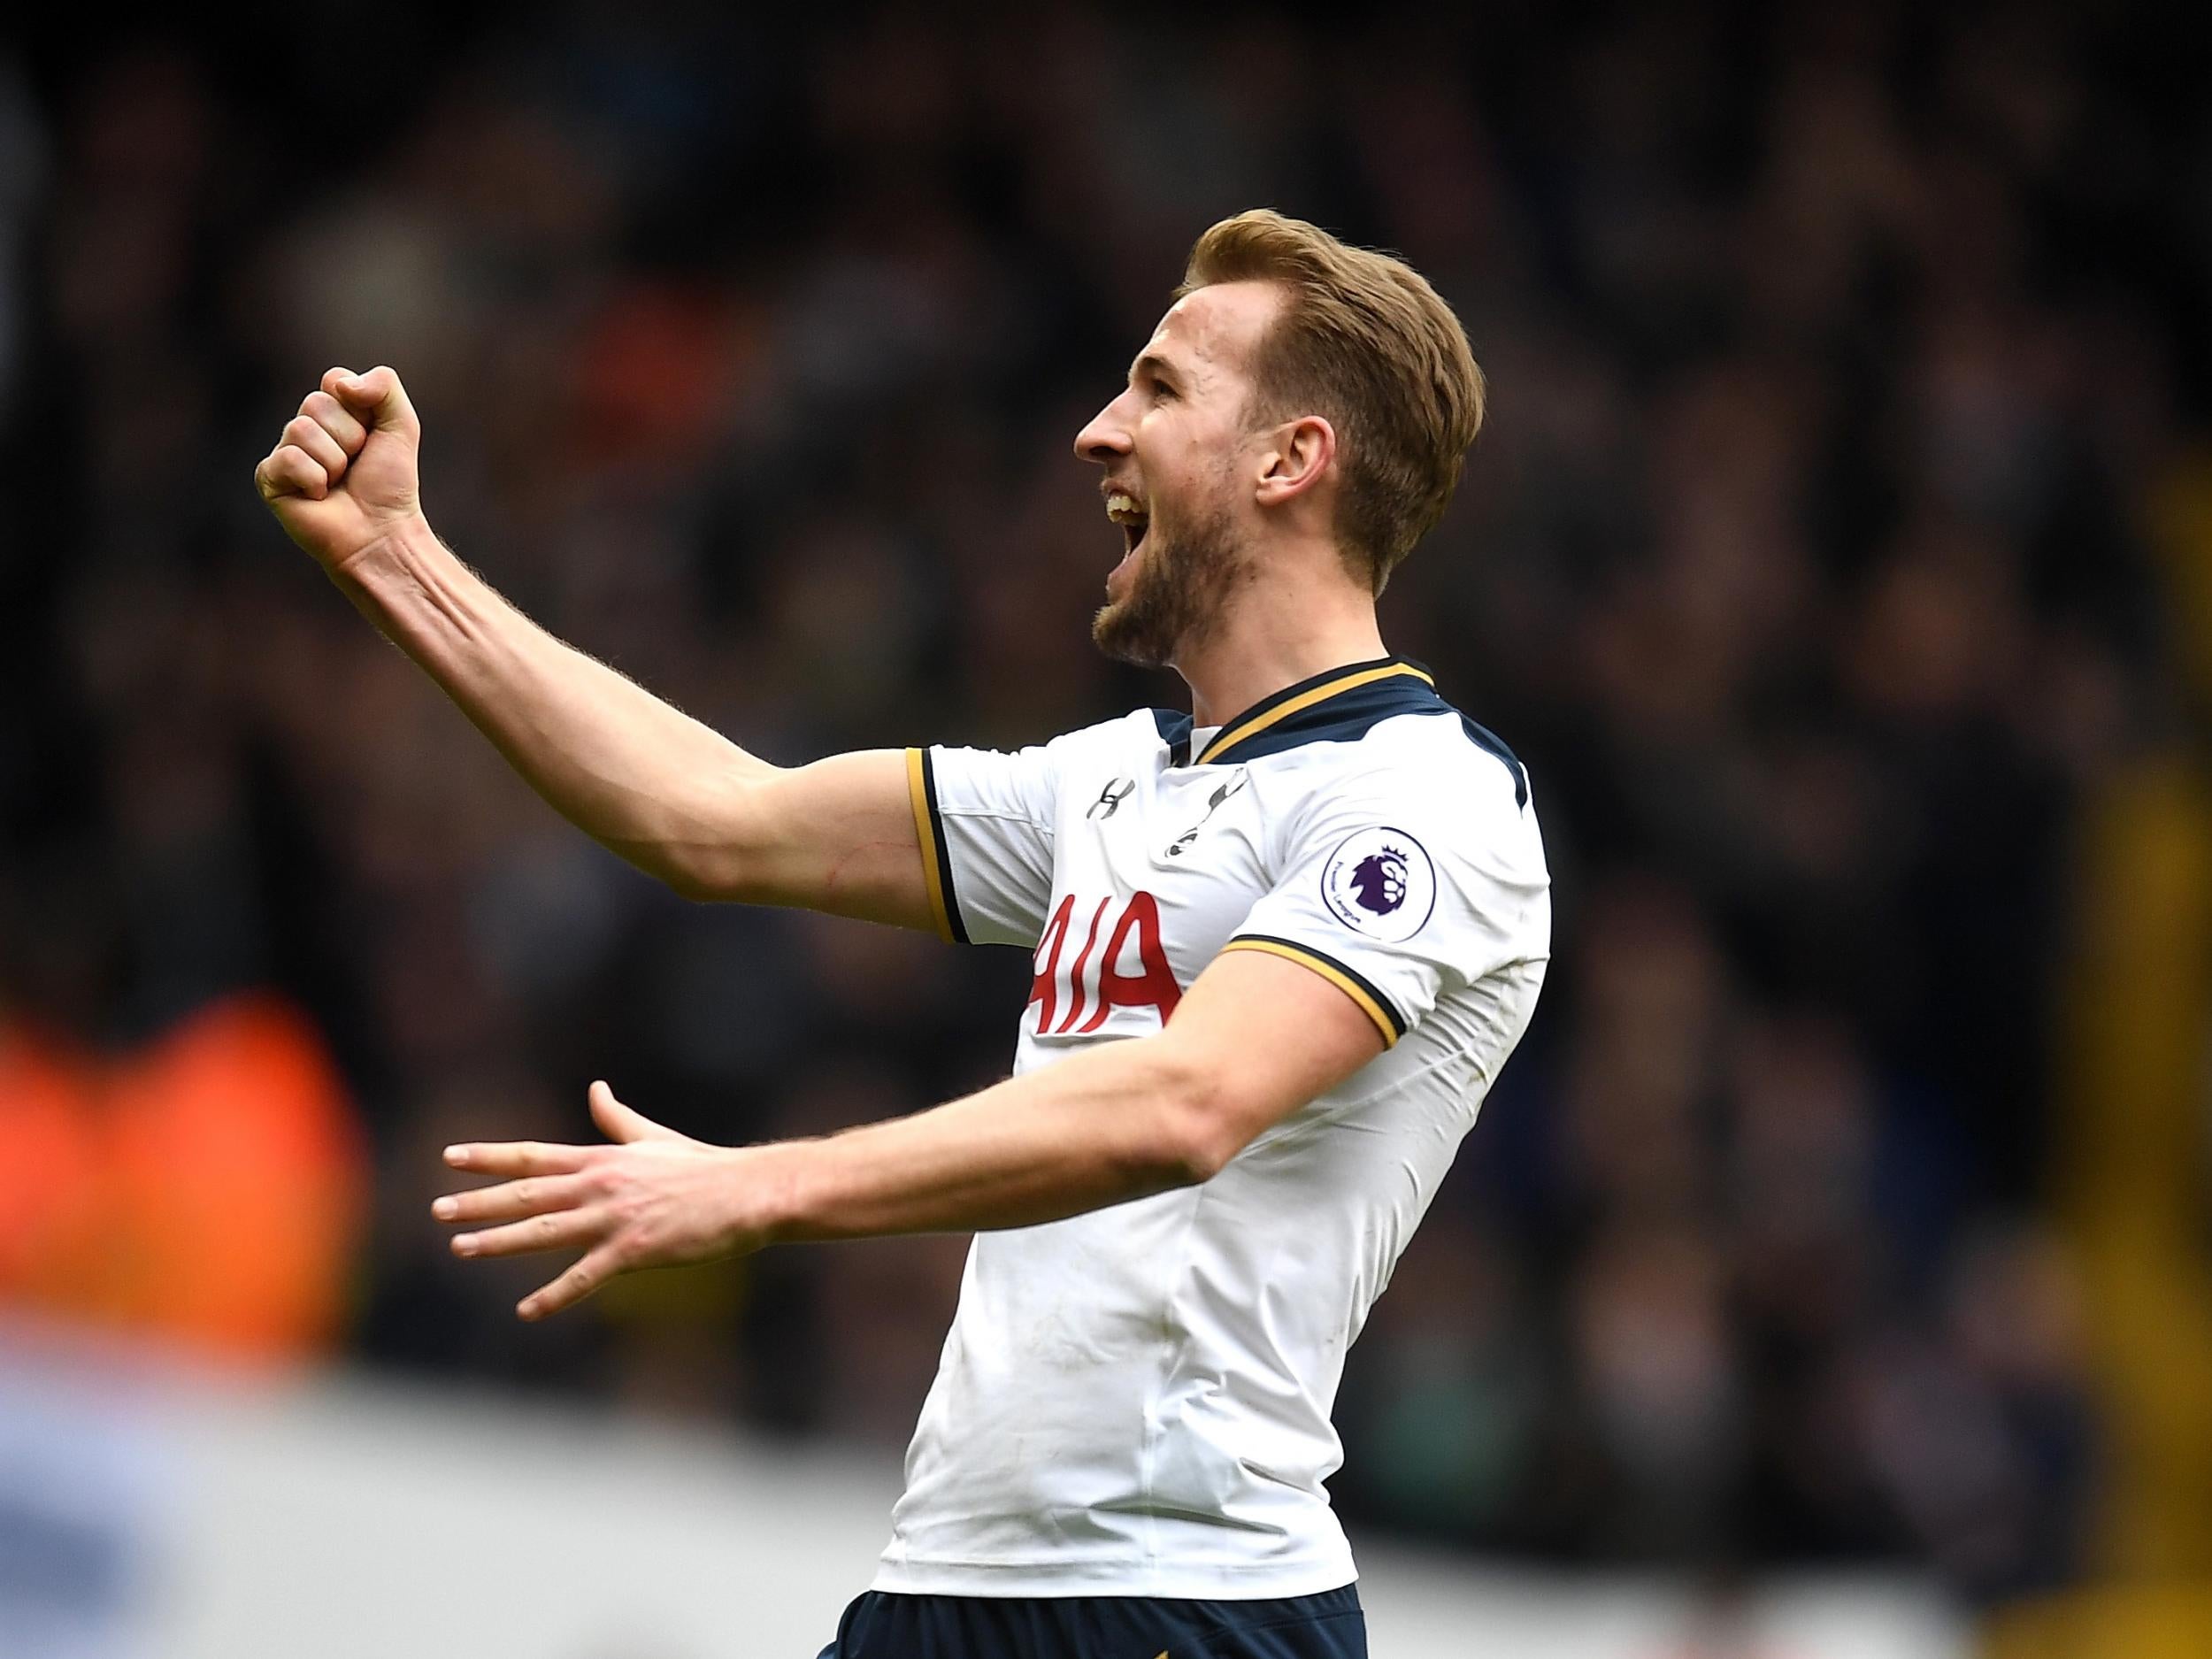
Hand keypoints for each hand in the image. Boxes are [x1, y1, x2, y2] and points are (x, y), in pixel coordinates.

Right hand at [254, 365, 427, 573]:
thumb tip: (341, 385)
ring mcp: (284, 452)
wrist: (381, 532)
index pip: (334, 380)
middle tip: (355, 466)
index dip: (360, 410)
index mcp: (332, 412)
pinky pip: (289, 459)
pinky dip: (314, 480)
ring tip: (339, 483)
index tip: (371, 438)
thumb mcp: (402, 426)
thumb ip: (384, 385)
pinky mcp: (269, 478)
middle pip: (316, 403)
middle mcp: (305, 428)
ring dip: (334, 462)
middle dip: (349, 438)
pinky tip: (319, 497)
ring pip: (302, 429)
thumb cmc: (390, 484)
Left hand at [433, 1081, 768, 1319]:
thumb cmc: (702, 1167)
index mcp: (602, 1158)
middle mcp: (600, 1185)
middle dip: (479, 1202)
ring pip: (544, 1230)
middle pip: (527, 1192)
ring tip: (461, 1248)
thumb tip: (595, 1088)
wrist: (745, 1193)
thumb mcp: (653, 1137)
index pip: (533, 1155)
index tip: (451, 1157)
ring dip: (499, 1241)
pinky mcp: (633, 1251)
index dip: (489, 1157)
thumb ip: (616, 1119)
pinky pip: (583, 1277)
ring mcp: (614, 1219)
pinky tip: (526, 1311)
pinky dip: (553, 1296)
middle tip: (438, 1210)